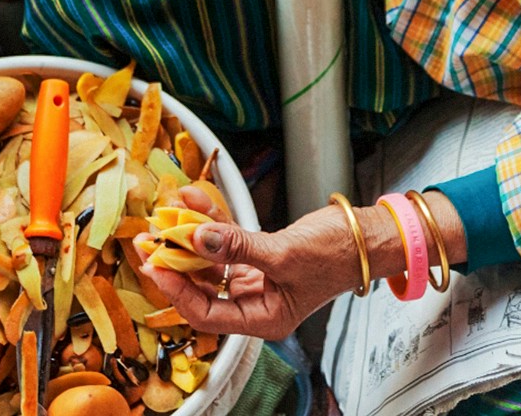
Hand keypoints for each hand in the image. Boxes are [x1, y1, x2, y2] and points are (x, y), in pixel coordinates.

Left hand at [138, 187, 398, 340]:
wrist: (370, 233)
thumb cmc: (339, 253)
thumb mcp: (285, 253)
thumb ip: (238, 247)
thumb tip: (197, 239)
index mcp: (263, 318)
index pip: (205, 313)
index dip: (176, 289)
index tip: (154, 262)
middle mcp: (256, 302)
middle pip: (203, 287)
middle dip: (176, 260)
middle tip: (150, 237)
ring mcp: (256, 278)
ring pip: (211, 261)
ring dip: (190, 236)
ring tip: (168, 212)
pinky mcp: (259, 255)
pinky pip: (226, 241)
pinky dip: (211, 221)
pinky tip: (194, 201)